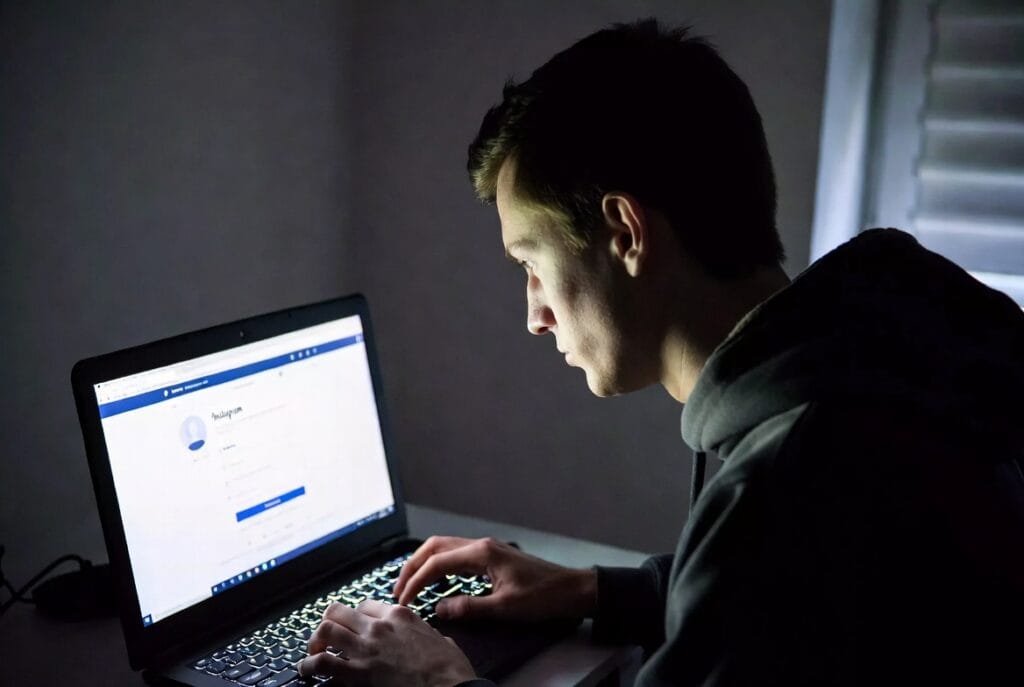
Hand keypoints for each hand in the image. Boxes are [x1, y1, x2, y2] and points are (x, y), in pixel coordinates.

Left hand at [300, 599, 475, 686]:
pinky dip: (309, 665)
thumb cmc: (450, 670)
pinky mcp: (357, 673)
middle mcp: (379, 627)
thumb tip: (432, 637)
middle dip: (329, 622)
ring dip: (316, 640)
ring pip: (327, 628)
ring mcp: (367, 648)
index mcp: (400, 616)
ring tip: (312, 651)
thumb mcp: (442, 641)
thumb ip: (429, 634)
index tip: (353, 628)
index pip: (366, 606)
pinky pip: (322, 662)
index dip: (356, 618)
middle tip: (326, 637)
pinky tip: (307, 670)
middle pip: (339, 610)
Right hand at [393, 536, 596, 621]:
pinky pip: (457, 555)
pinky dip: (440, 566)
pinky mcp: (492, 557)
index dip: (415, 582)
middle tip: (398, 590)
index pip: (436, 563)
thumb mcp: (505, 608)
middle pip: (434, 547)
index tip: (403, 600)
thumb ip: (469, 608)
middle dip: (412, 566)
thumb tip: (439, 610)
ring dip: (424, 564)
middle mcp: (481, 545)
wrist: (572, 589)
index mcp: (482, 553)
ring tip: (410, 585)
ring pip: (445, 549)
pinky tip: (436, 581)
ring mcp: (487, 549)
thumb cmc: (544, 596)